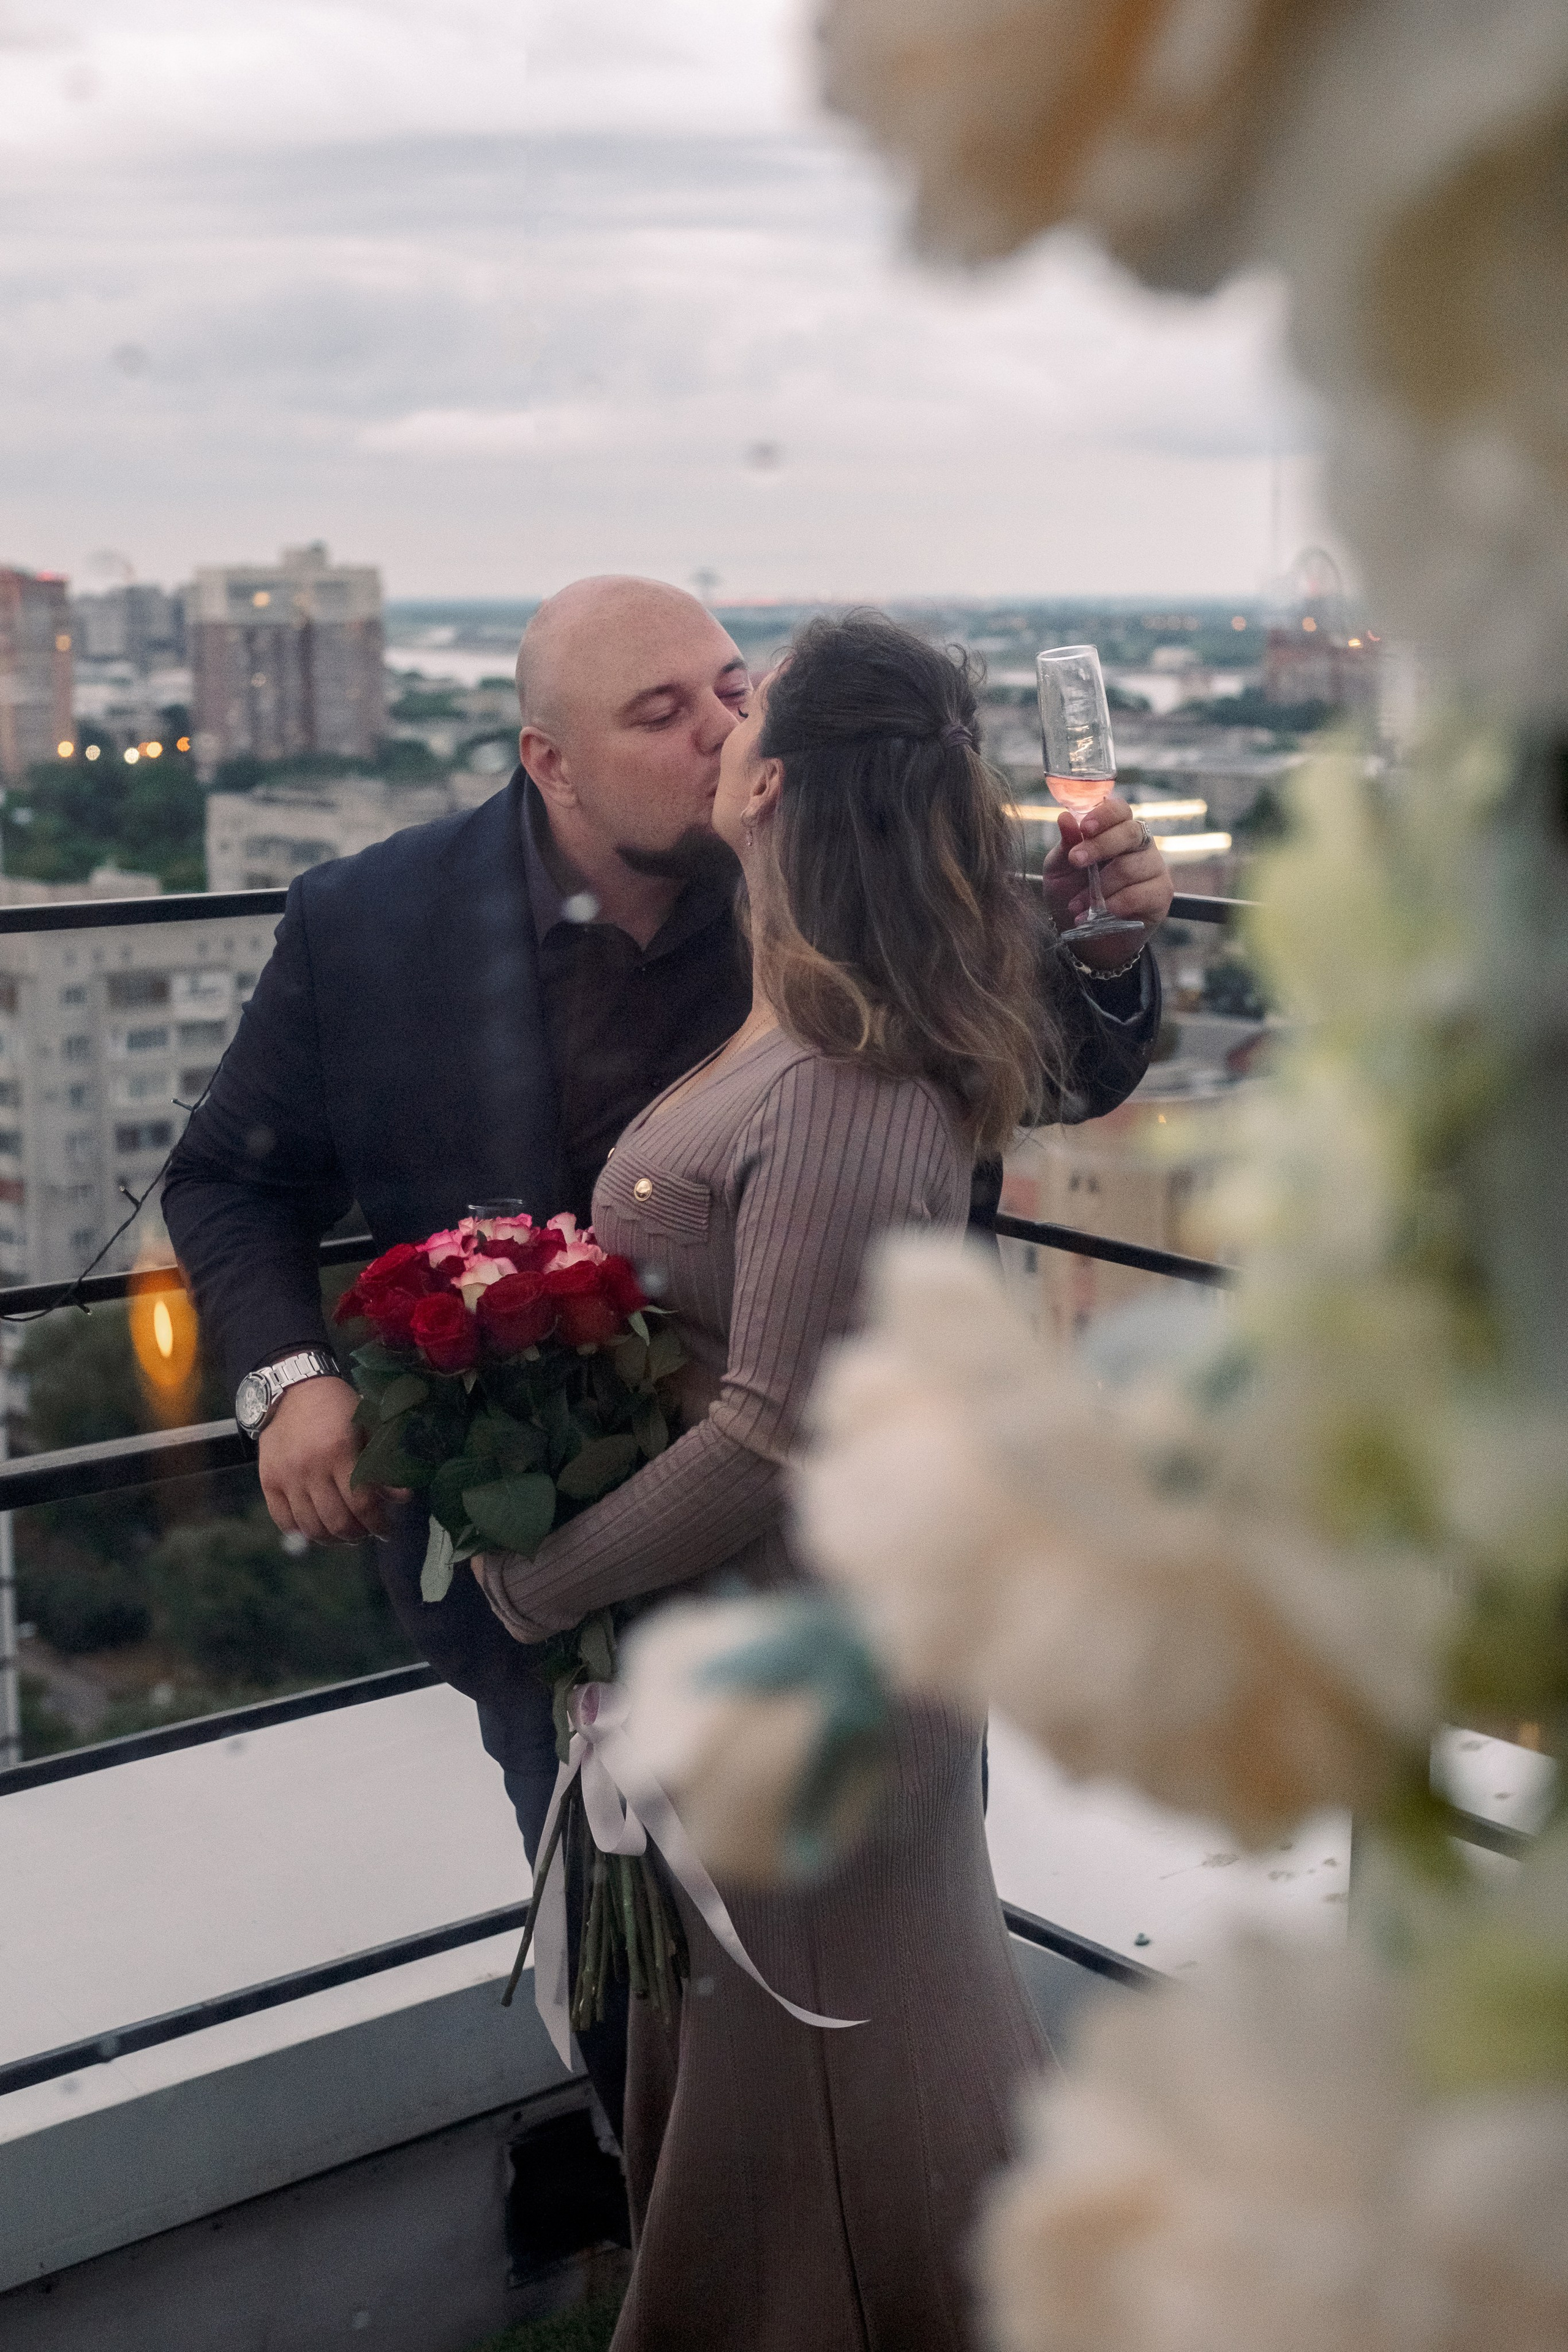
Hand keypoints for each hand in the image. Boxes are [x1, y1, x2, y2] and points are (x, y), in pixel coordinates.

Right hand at [257, 1375, 404, 1545]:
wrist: (294, 1389)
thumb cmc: (338, 1406)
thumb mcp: (369, 1426)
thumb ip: (385, 1463)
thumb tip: (403, 1498)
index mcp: (340, 1451)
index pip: (362, 1504)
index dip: (378, 1524)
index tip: (386, 1531)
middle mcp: (311, 1467)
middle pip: (337, 1522)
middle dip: (358, 1534)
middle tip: (366, 1531)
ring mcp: (287, 1476)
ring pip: (311, 1527)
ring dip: (332, 1538)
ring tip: (344, 1533)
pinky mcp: (268, 1480)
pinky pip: (283, 1520)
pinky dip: (301, 1531)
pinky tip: (316, 1527)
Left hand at [1042, 793, 1173, 964]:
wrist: (1084, 936)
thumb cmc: (1072, 894)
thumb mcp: (1060, 870)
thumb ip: (1066, 845)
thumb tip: (1065, 817)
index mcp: (1115, 831)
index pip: (1119, 810)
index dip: (1105, 815)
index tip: (1085, 827)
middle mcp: (1139, 845)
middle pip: (1130, 832)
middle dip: (1101, 846)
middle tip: (1076, 861)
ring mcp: (1153, 868)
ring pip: (1131, 867)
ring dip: (1100, 887)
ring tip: (1077, 904)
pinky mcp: (1161, 893)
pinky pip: (1141, 893)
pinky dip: (1117, 903)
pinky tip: (1102, 913)